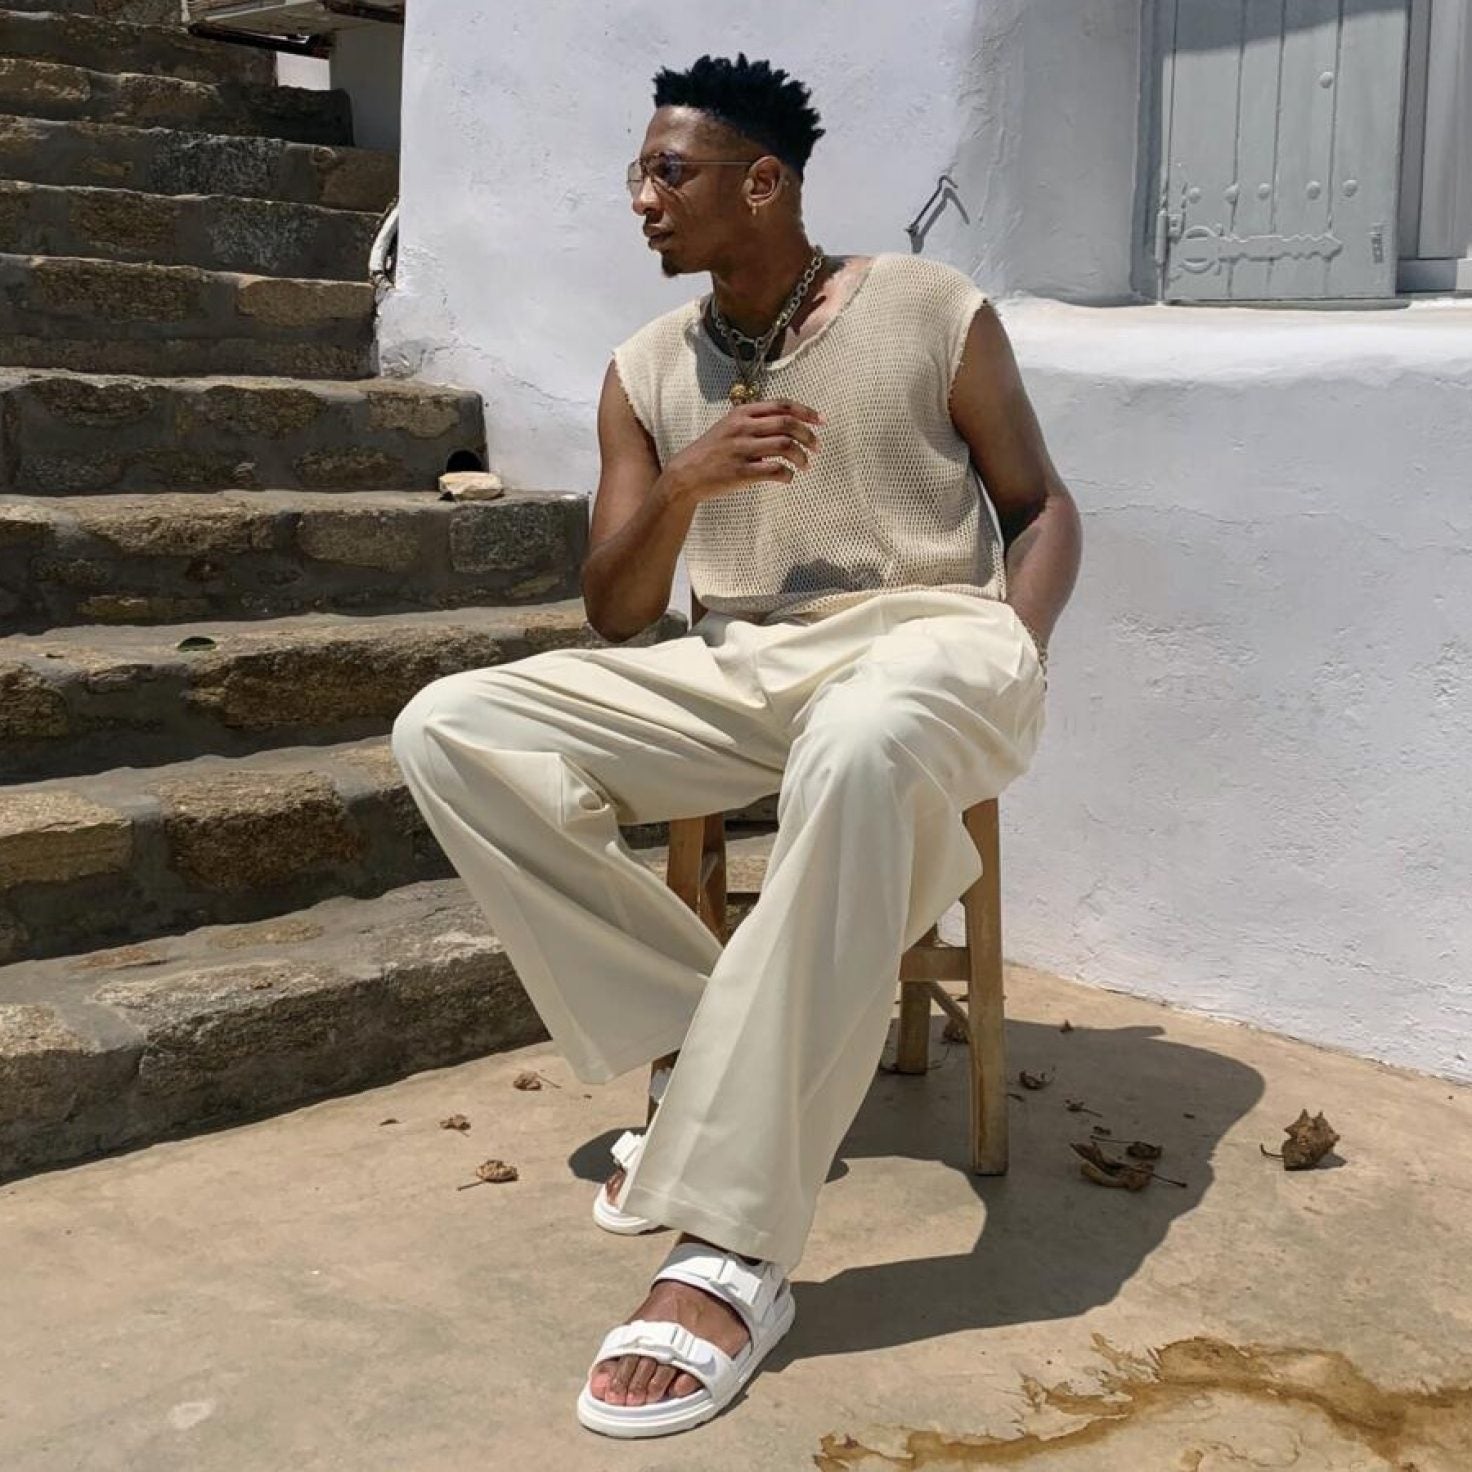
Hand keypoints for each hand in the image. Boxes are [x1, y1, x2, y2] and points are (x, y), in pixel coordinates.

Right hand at [659, 399, 822, 506]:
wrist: (686, 474)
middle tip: (817, 447)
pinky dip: (787, 475)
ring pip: (785, 446)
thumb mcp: (730, 425)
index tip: (821, 421)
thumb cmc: (712, 450)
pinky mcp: (740, 472)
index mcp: (742, 412)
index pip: (782, 406)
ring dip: (802, 456)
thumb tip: (791, 424)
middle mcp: (742, 427)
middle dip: (808, 435)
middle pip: (788, 424)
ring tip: (805, 464)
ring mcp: (741, 450)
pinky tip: (788, 478)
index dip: (806, 412)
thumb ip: (756, 421)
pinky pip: (774, 470)